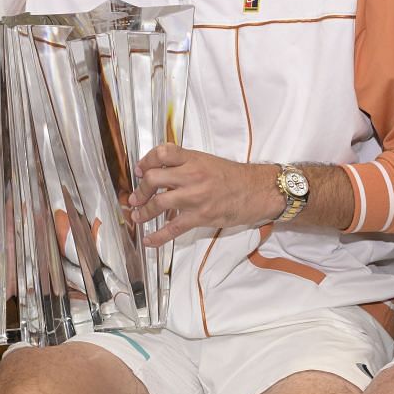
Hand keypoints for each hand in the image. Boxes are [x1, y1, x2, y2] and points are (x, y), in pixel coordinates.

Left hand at [131, 145, 279, 245]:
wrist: (256, 191)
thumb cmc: (232, 177)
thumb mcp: (207, 161)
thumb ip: (184, 163)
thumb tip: (159, 170)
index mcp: (193, 159)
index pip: (162, 153)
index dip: (146, 161)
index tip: (140, 170)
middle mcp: (192, 176)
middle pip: (153, 178)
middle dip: (140, 190)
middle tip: (136, 197)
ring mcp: (195, 197)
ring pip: (158, 203)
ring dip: (143, 212)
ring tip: (138, 216)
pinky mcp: (200, 216)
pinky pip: (173, 228)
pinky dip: (157, 236)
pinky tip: (148, 240)